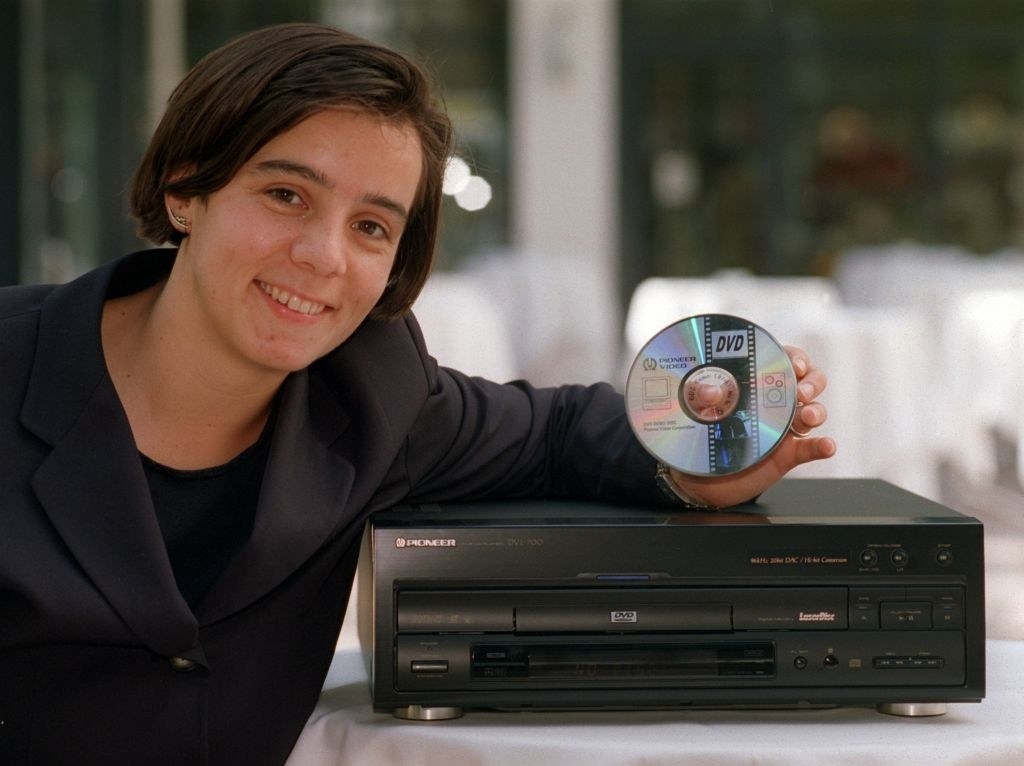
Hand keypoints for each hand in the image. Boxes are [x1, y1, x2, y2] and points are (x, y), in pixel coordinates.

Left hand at [669, 345, 835, 507]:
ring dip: (817, 411)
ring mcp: (784, 427)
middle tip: (800, 393)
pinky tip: (826, 445)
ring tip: (807, 418)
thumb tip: (710, 391)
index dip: (795, 358)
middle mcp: (775, 401)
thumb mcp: (695, 409)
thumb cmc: (700, 430)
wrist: (700, 476)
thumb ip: (701, 397)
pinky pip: (811, 447)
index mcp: (756, 381)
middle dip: (812, 382)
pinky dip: (822, 446)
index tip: (794, 365)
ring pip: (814, 411)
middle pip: (810, 381)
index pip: (785, 358)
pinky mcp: (788, 453)